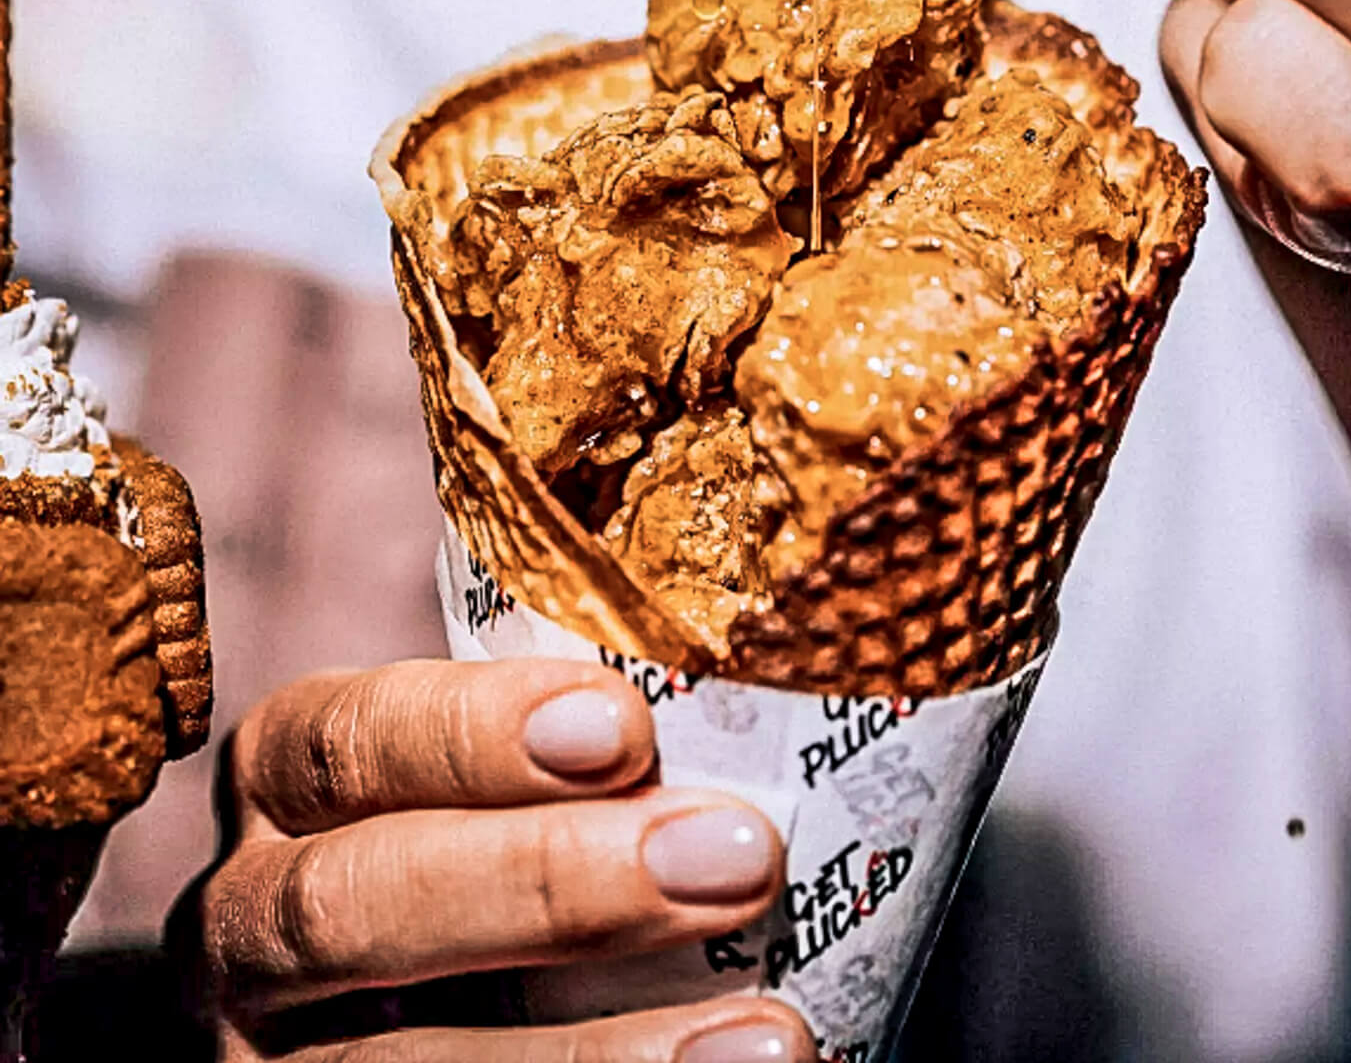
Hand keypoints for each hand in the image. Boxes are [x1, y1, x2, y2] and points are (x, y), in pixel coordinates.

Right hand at [185, 657, 811, 1062]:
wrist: (408, 1005)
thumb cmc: (481, 843)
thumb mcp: (474, 778)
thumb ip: (564, 738)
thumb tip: (750, 663)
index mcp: (281, 782)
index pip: (348, 739)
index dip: (477, 731)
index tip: (628, 725)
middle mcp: (244, 926)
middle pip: (357, 905)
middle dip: (550, 883)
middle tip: (737, 856)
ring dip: (599, 1057)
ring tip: (768, 1035)